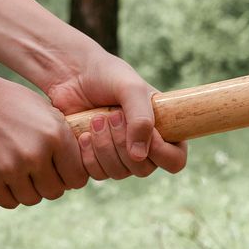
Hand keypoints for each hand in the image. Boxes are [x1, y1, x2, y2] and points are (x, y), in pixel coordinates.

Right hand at [0, 75, 88, 208]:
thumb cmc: (13, 104)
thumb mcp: (49, 114)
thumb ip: (66, 141)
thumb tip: (80, 171)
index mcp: (56, 136)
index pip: (78, 178)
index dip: (71, 176)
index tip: (62, 171)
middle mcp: (36, 154)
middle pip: (55, 191)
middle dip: (51, 184)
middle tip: (40, 172)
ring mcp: (10, 168)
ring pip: (32, 199)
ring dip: (30, 190)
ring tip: (23, 174)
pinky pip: (9, 202)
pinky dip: (10, 195)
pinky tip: (8, 179)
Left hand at [43, 50, 186, 180]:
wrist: (73, 74)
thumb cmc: (109, 76)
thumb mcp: (132, 89)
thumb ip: (141, 119)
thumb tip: (139, 155)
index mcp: (164, 131)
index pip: (175, 160)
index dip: (161, 152)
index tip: (145, 130)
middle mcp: (144, 148)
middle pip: (143, 170)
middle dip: (124, 143)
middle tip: (113, 115)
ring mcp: (119, 156)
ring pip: (119, 173)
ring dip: (105, 147)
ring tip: (96, 119)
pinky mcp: (95, 160)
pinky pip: (97, 174)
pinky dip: (89, 156)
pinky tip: (83, 135)